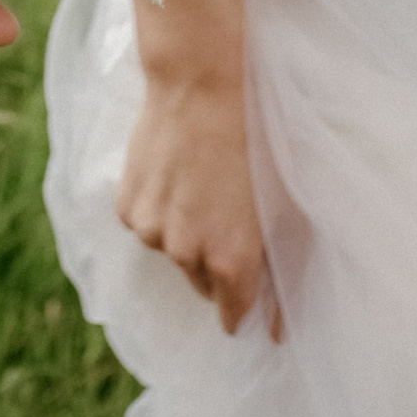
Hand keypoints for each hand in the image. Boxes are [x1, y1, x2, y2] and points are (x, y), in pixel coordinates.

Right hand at [116, 70, 280, 337]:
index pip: (232, 313)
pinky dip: (159, 210)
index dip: (242, 307)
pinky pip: (145, 224)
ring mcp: (151, 231)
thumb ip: (287, 270)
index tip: (246, 299)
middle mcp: (185, 255)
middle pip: (200, 282)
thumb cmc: (259, 142)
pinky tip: (176, 175)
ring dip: (185, 232)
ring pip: (171, 251)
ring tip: (202, 186)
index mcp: (231, 263)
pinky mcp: (127, 205)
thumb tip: (279, 331)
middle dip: (215, 262)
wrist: (203, 85)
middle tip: (229, 218)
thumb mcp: (289, 208)